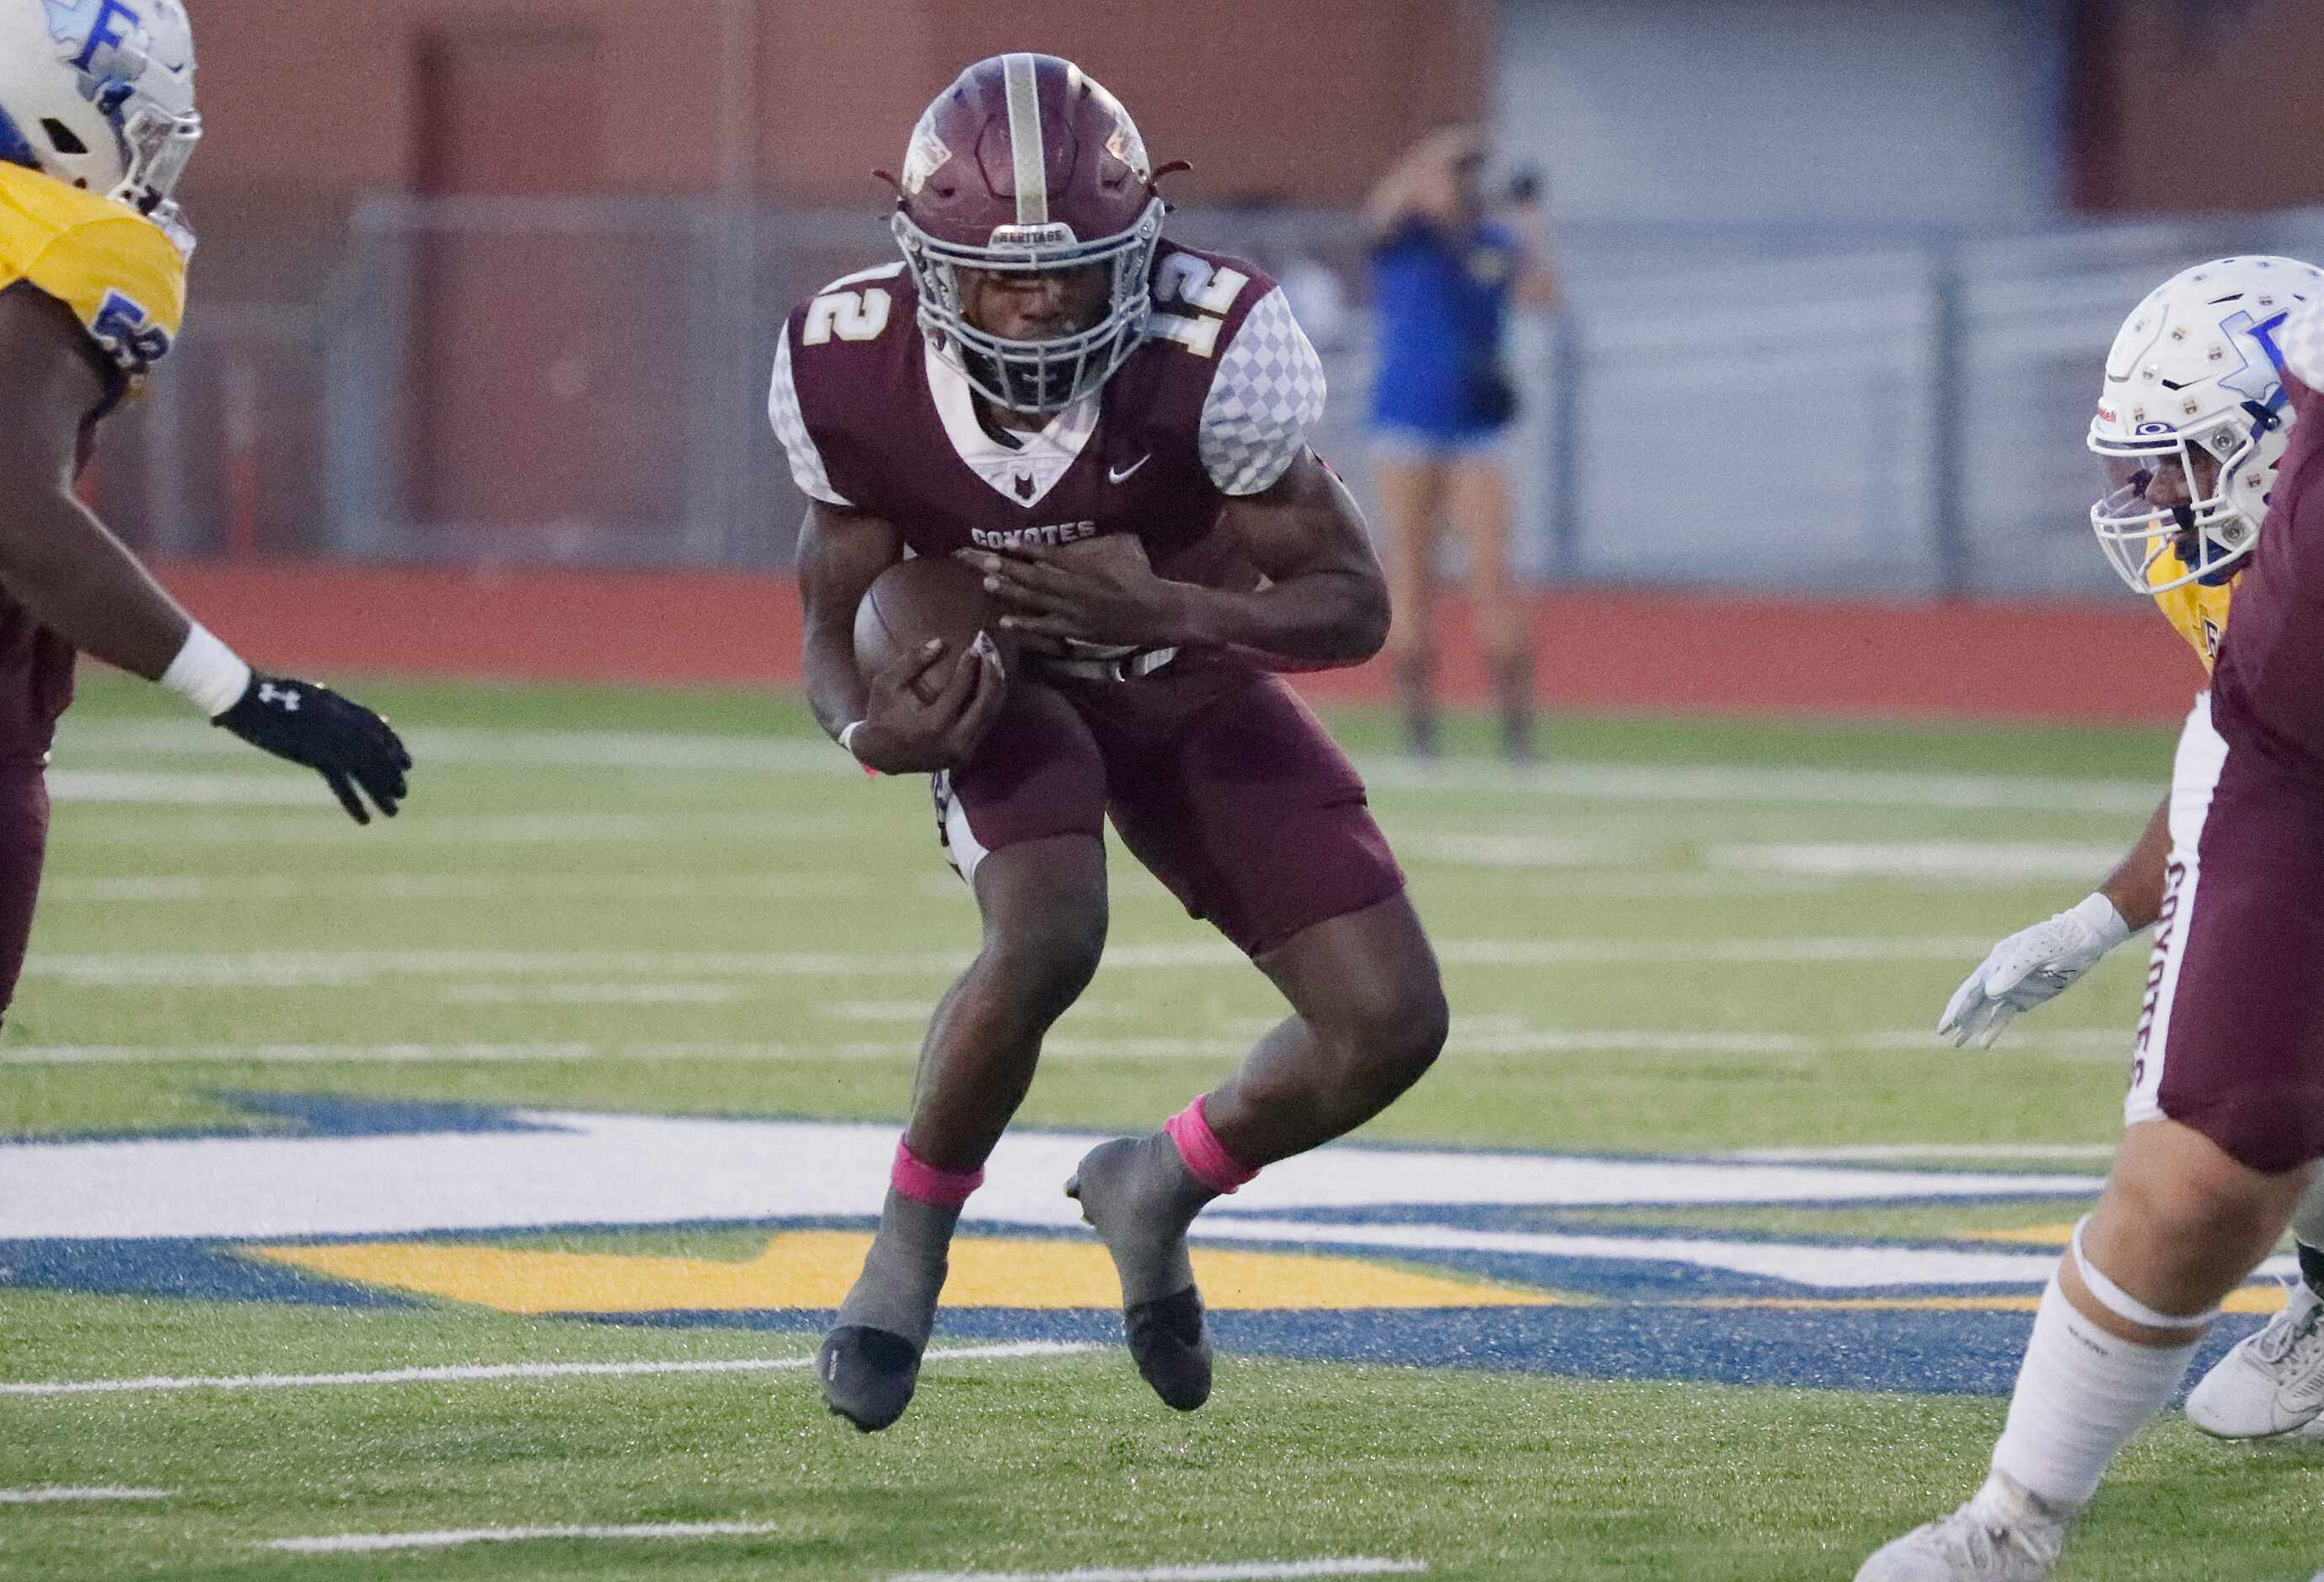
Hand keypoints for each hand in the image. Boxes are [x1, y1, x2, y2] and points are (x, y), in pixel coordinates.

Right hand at [213, 673, 411, 824]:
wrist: (248, 697)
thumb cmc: (267, 694)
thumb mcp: (306, 695)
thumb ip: (329, 704)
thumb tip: (346, 706)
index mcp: (341, 707)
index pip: (378, 730)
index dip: (395, 747)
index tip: (406, 763)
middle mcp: (345, 723)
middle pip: (378, 754)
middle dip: (391, 775)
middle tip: (403, 793)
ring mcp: (335, 740)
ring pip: (367, 771)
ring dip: (381, 794)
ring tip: (394, 813)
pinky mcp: (318, 756)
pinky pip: (342, 785)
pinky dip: (355, 804)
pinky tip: (365, 820)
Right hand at [850, 634, 1006, 774]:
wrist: (881, 755)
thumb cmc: (882, 715)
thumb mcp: (887, 684)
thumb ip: (912, 662)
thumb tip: (941, 642)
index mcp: (933, 724)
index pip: (960, 689)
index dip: (969, 666)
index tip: (973, 648)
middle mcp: (953, 741)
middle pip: (985, 704)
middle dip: (991, 676)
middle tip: (991, 654)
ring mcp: (961, 752)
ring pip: (989, 716)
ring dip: (995, 690)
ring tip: (994, 666)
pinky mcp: (965, 756)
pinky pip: (984, 726)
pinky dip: (989, 705)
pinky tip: (989, 686)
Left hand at [965, 538, 1191, 648]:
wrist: (1157, 613)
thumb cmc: (1142, 577)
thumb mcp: (1125, 548)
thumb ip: (1102, 541)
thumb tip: (1090, 527)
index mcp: (1087, 567)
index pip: (1051, 556)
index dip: (1027, 549)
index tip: (1005, 542)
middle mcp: (1076, 588)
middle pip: (1036, 578)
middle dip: (1009, 569)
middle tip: (985, 561)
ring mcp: (1074, 612)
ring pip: (1036, 601)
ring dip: (1010, 592)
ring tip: (988, 583)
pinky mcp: (1076, 630)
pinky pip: (1045, 628)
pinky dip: (1025, 625)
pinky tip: (1004, 621)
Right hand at [1938, 894, 2131, 1048]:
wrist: (2083, 941)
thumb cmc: (2057, 942)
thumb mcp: (2035, 953)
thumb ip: (2012, 971)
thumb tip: (1990, 991)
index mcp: (1997, 962)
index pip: (1972, 988)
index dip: (1959, 1006)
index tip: (1949, 1022)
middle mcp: (1999, 977)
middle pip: (1973, 1000)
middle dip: (1958, 1017)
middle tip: (1942, 1033)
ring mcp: (2012, 989)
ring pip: (1986, 1012)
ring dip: (1972, 1027)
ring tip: (1957, 1044)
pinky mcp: (2025, 999)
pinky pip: (2004, 1017)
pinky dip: (1994, 1029)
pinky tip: (1984, 1044)